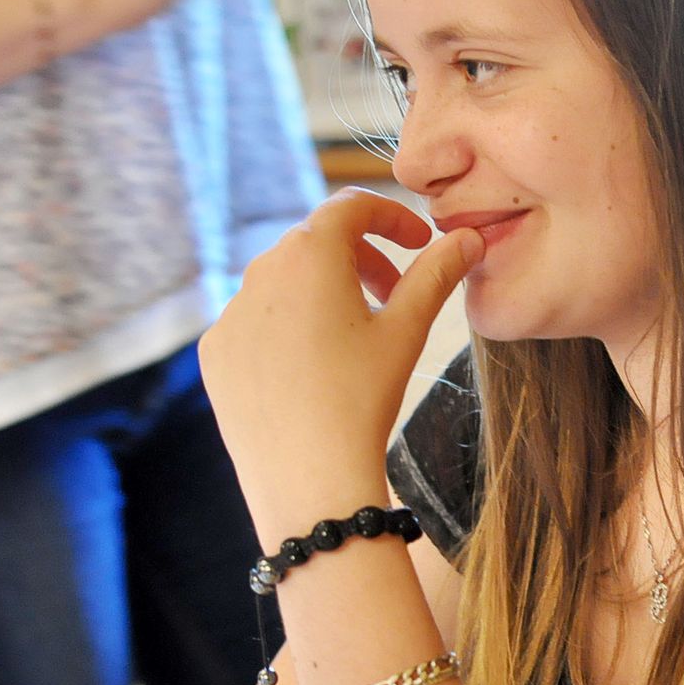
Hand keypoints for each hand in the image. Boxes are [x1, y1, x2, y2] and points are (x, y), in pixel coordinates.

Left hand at [197, 188, 485, 534]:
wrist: (306, 478)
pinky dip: (287, 327)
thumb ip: (436, 276)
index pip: (351, 206)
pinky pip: (255, 321)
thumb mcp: (407, 332)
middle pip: (316, 242)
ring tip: (355, 336)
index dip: (392, 216)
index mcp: (309, 254)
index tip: (420, 243)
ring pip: (282, 281)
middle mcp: (259, 271)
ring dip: (323, 291)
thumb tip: (468, 238)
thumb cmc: (362, 400)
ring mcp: (230, 313)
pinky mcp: (215, 352)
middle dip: (361, 258)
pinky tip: (314, 370)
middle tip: (394, 296)